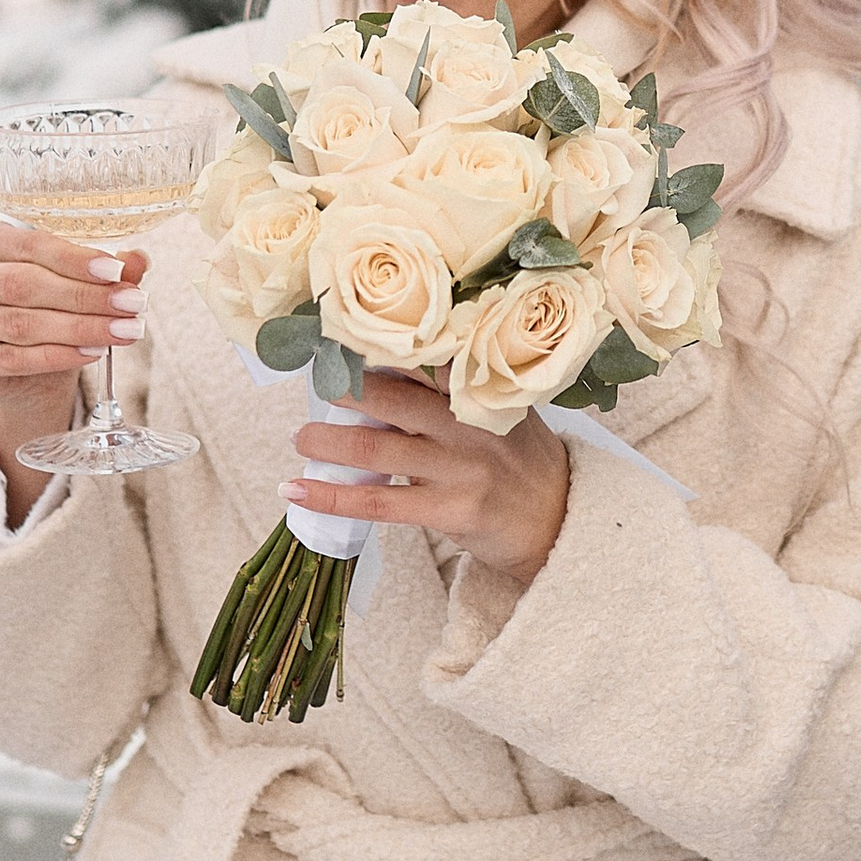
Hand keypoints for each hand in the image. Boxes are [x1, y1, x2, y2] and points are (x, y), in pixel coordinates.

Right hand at [0, 216, 144, 511]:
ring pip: (19, 323)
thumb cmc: (38, 307)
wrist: (13, 368)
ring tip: (122, 331)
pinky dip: (56, 356)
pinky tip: (93, 352)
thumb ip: (99, 269)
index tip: (117, 272)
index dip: (76, 259)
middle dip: (84, 296)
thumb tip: (138, 260)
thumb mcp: (66, 281)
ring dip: (78, 328)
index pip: (28, 243)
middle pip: (23, 284)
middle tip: (131, 305)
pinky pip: (10, 359)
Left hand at [292, 369, 571, 586]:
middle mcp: (469, 425)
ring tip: (300, 439)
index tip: (341, 336)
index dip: (380, 348)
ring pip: (377, 449)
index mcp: (481, 393)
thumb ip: (459, 391)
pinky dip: (333, 496)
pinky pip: (379, 503)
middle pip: (393, 398)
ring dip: (328, 442)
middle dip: (344, 388)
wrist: (561, 524)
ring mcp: (460, 469)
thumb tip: (388, 369)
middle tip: (313, 381)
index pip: (426, 359)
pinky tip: (298, 491)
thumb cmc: (525, 463)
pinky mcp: (450, 511)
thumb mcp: (506, 413)